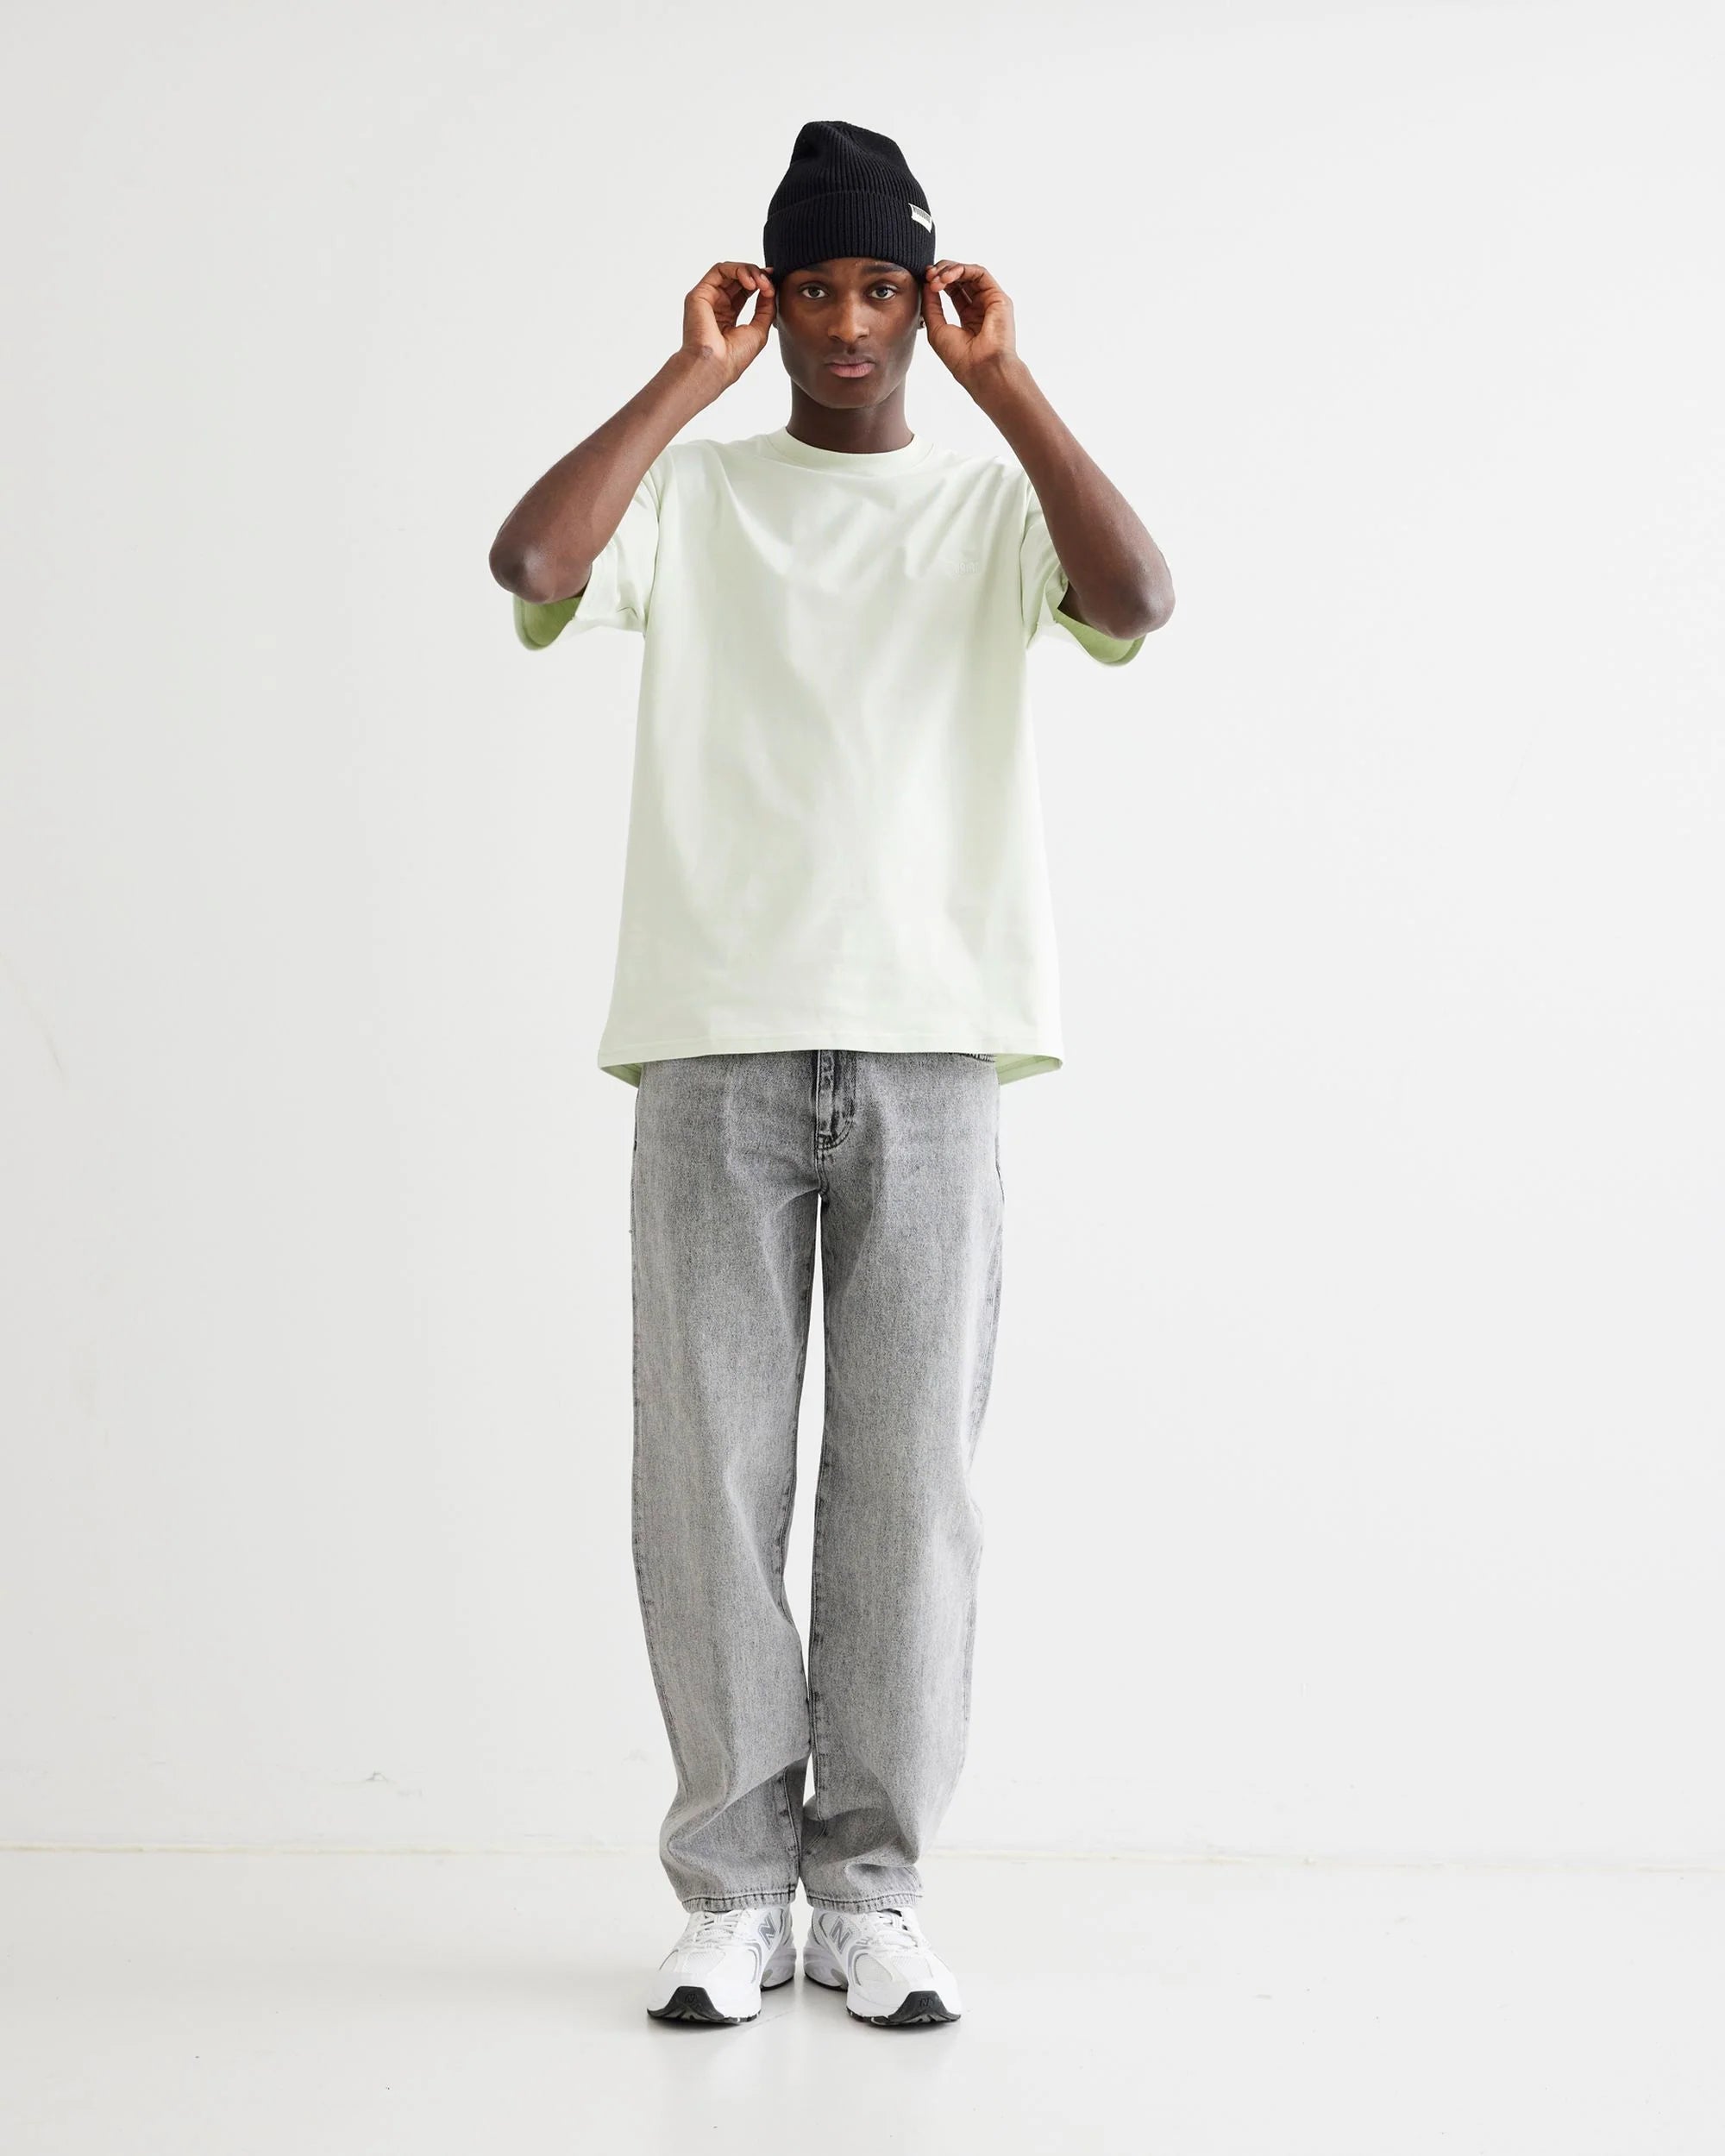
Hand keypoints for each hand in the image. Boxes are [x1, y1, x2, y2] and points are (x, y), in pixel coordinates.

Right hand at [682, 262, 776, 386]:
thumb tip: (770, 289)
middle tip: (768, 283)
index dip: (761, 283)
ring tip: (760, 282)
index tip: (773, 284)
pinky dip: (737, 270)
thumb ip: (765, 308)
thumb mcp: (759, 330)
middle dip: (757, 275)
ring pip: (729, 271)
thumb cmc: (734, 357)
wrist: (716, 366)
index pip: (745, 290)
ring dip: (749, 271)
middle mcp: (717, 305)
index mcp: (728, 316)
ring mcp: (708, 299)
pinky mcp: (700, 294)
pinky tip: (750, 282)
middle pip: (738, 278)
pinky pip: (719, 270)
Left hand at [921, 260, 1017, 391]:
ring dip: (949, 270)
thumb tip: (926, 284)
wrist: (981, 369)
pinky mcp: (998, 297)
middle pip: (960, 278)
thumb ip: (931, 305)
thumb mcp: (936, 328)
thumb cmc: (960, 358)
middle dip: (941, 272)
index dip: (937, 281)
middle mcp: (980, 308)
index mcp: (968, 318)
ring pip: (969, 273)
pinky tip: (947, 278)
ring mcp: (990, 302)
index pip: (952, 290)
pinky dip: (962, 270)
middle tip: (928, 275)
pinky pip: (980, 273)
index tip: (924, 280)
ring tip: (936, 278)